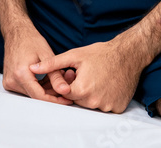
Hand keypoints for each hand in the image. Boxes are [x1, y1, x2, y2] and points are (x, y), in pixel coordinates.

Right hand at [3, 23, 75, 105]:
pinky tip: (46, 77)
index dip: (56, 100)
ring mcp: (9, 81)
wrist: (17, 32)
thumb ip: (56, 76)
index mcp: (20, 74)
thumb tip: (66, 91)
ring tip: (56, 77)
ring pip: (32, 93)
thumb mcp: (47, 56)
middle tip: (65, 84)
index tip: (68, 99)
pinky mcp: (9, 81)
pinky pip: (26, 89)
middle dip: (52, 93)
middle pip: (36, 96)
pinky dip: (38, 86)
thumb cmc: (30, 40)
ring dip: (46, 89)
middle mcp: (12, 80)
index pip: (39, 96)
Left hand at [29, 37, 145, 112]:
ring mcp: (108, 106)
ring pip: (91, 104)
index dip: (68, 82)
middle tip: (86, 74)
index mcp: (82, 90)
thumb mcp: (74, 55)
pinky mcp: (118, 107)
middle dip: (78, 88)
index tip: (74, 73)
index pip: (65, 93)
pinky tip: (106, 84)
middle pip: (77, 100)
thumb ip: (52, 64)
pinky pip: (105, 106)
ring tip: (96, 77)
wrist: (128, 55)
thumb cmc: (100, 53)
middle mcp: (95, 102)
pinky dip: (103, 97)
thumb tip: (32, 68)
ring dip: (90, 94)